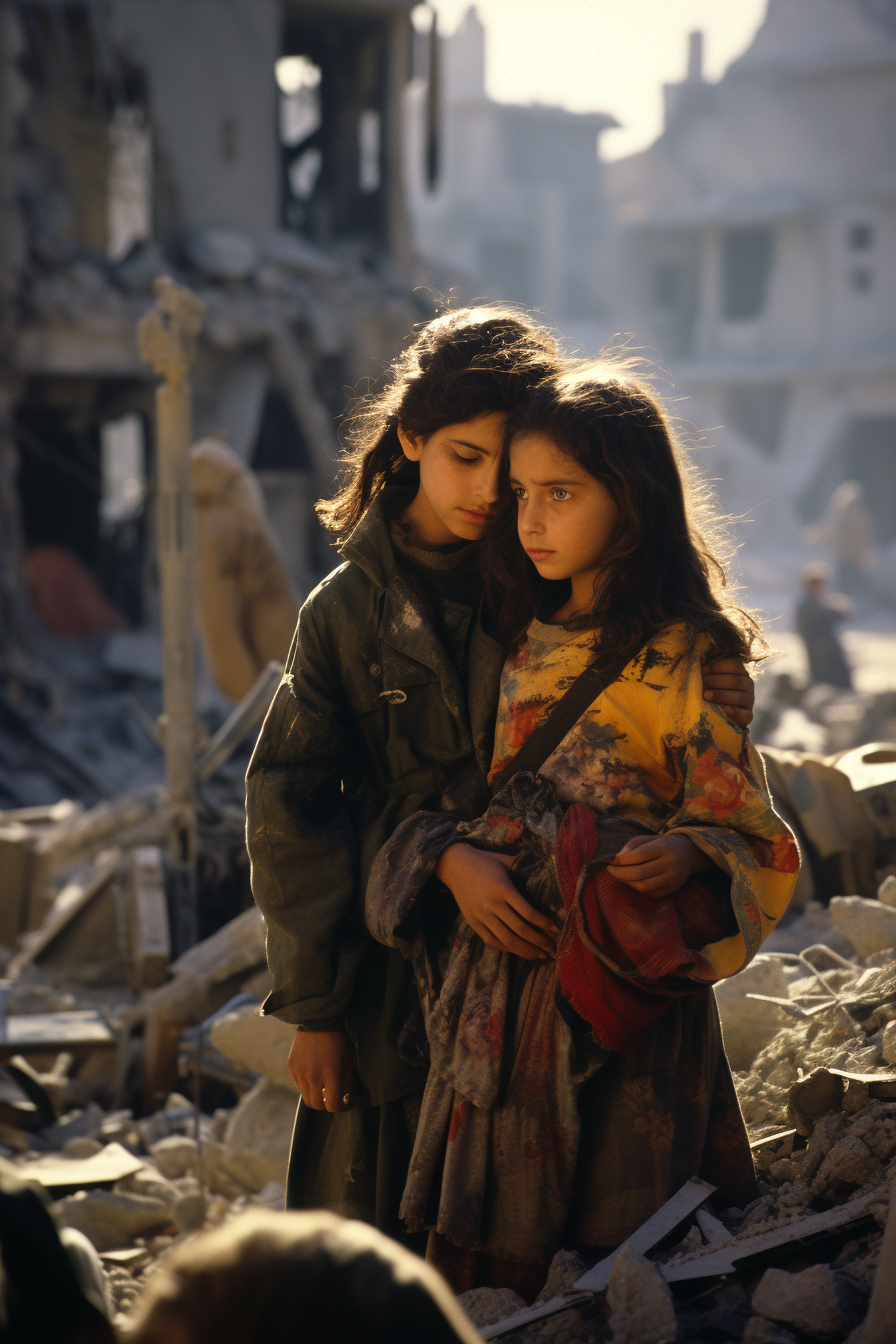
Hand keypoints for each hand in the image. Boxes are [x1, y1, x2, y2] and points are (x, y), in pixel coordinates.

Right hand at [287, 1029, 352, 1111]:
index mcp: (332, 1075)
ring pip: (307, 1098)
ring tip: (323, 1086)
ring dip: (316, 1096)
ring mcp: (300, 1073)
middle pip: (317, 1106)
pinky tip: (313, 1072)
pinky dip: (307, 1085)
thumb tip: (344, 1103)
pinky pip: (299, 1085)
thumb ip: (346, 1086)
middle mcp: (314, 1077)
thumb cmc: (338, 1044)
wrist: (318, 1023)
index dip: (339, 1109)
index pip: (332, 1106)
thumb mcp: (348, 1063)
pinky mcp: (292, 1068)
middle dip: (326, 1106)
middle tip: (332, 1098)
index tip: (343, 1104)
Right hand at [435, 843, 558, 959]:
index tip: (556, 929)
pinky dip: (508, 949)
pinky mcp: (474, 923)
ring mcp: (482, 916)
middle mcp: (493, 905)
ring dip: (526, 950)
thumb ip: (524, 868)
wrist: (455, 866)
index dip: (544, 924)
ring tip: (540, 955)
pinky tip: (521, 951)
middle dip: (539, 941)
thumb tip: (547, 874)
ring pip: (507, 940)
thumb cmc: (485, 861)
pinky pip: (493, 941)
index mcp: (503, 889)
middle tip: (552, 947)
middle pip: (520, 930)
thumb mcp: (506, 860)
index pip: (528, 913)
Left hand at [606, 833, 710, 897]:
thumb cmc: (661, 844)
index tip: (610, 860)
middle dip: (619, 873)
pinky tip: (630, 881)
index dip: (621, 860)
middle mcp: (671, 863)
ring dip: (626, 882)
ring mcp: (673, 879)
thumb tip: (615, 859)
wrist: (687, 854)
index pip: (639, 855)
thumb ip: (631, 846)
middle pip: (640, 873)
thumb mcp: (647, 838)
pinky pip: (649, 893)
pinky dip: (636, 888)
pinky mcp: (671, 889)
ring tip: (618, 875)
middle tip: (609, 870)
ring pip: (643, 886)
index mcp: (664, 847)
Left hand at [702, 656, 753, 728]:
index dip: (718, 666)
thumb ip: (709, 672)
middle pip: (735, 680)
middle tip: (704, 685)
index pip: (734, 664)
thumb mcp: (711, 679)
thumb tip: (702, 668)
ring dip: (721, 695)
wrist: (718, 713)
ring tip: (706, 695)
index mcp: (740, 672)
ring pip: (740, 696)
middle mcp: (747, 684)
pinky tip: (724, 709)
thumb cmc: (711, 691)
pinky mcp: (747, 716)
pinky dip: (734, 712)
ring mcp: (749, 700)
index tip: (704, 670)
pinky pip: (744, 715)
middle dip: (716, 681)